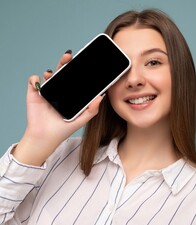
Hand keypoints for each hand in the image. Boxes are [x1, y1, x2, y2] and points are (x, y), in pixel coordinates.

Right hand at [13, 51, 103, 165]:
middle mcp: (59, 90)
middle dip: (65, 62)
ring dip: (52, 69)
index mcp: (70, 93)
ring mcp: (46, 91)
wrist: (45, 138)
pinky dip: (35, 79)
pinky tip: (39, 82)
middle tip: (69, 56)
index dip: (78, 69)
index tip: (84, 62)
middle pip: (62, 72)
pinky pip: (33, 81)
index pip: (75, 78)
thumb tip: (101, 97)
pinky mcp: (34, 93)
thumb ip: (92, 110)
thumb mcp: (81, 120)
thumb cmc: (63, 129)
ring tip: (53, 72)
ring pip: (49, 74)